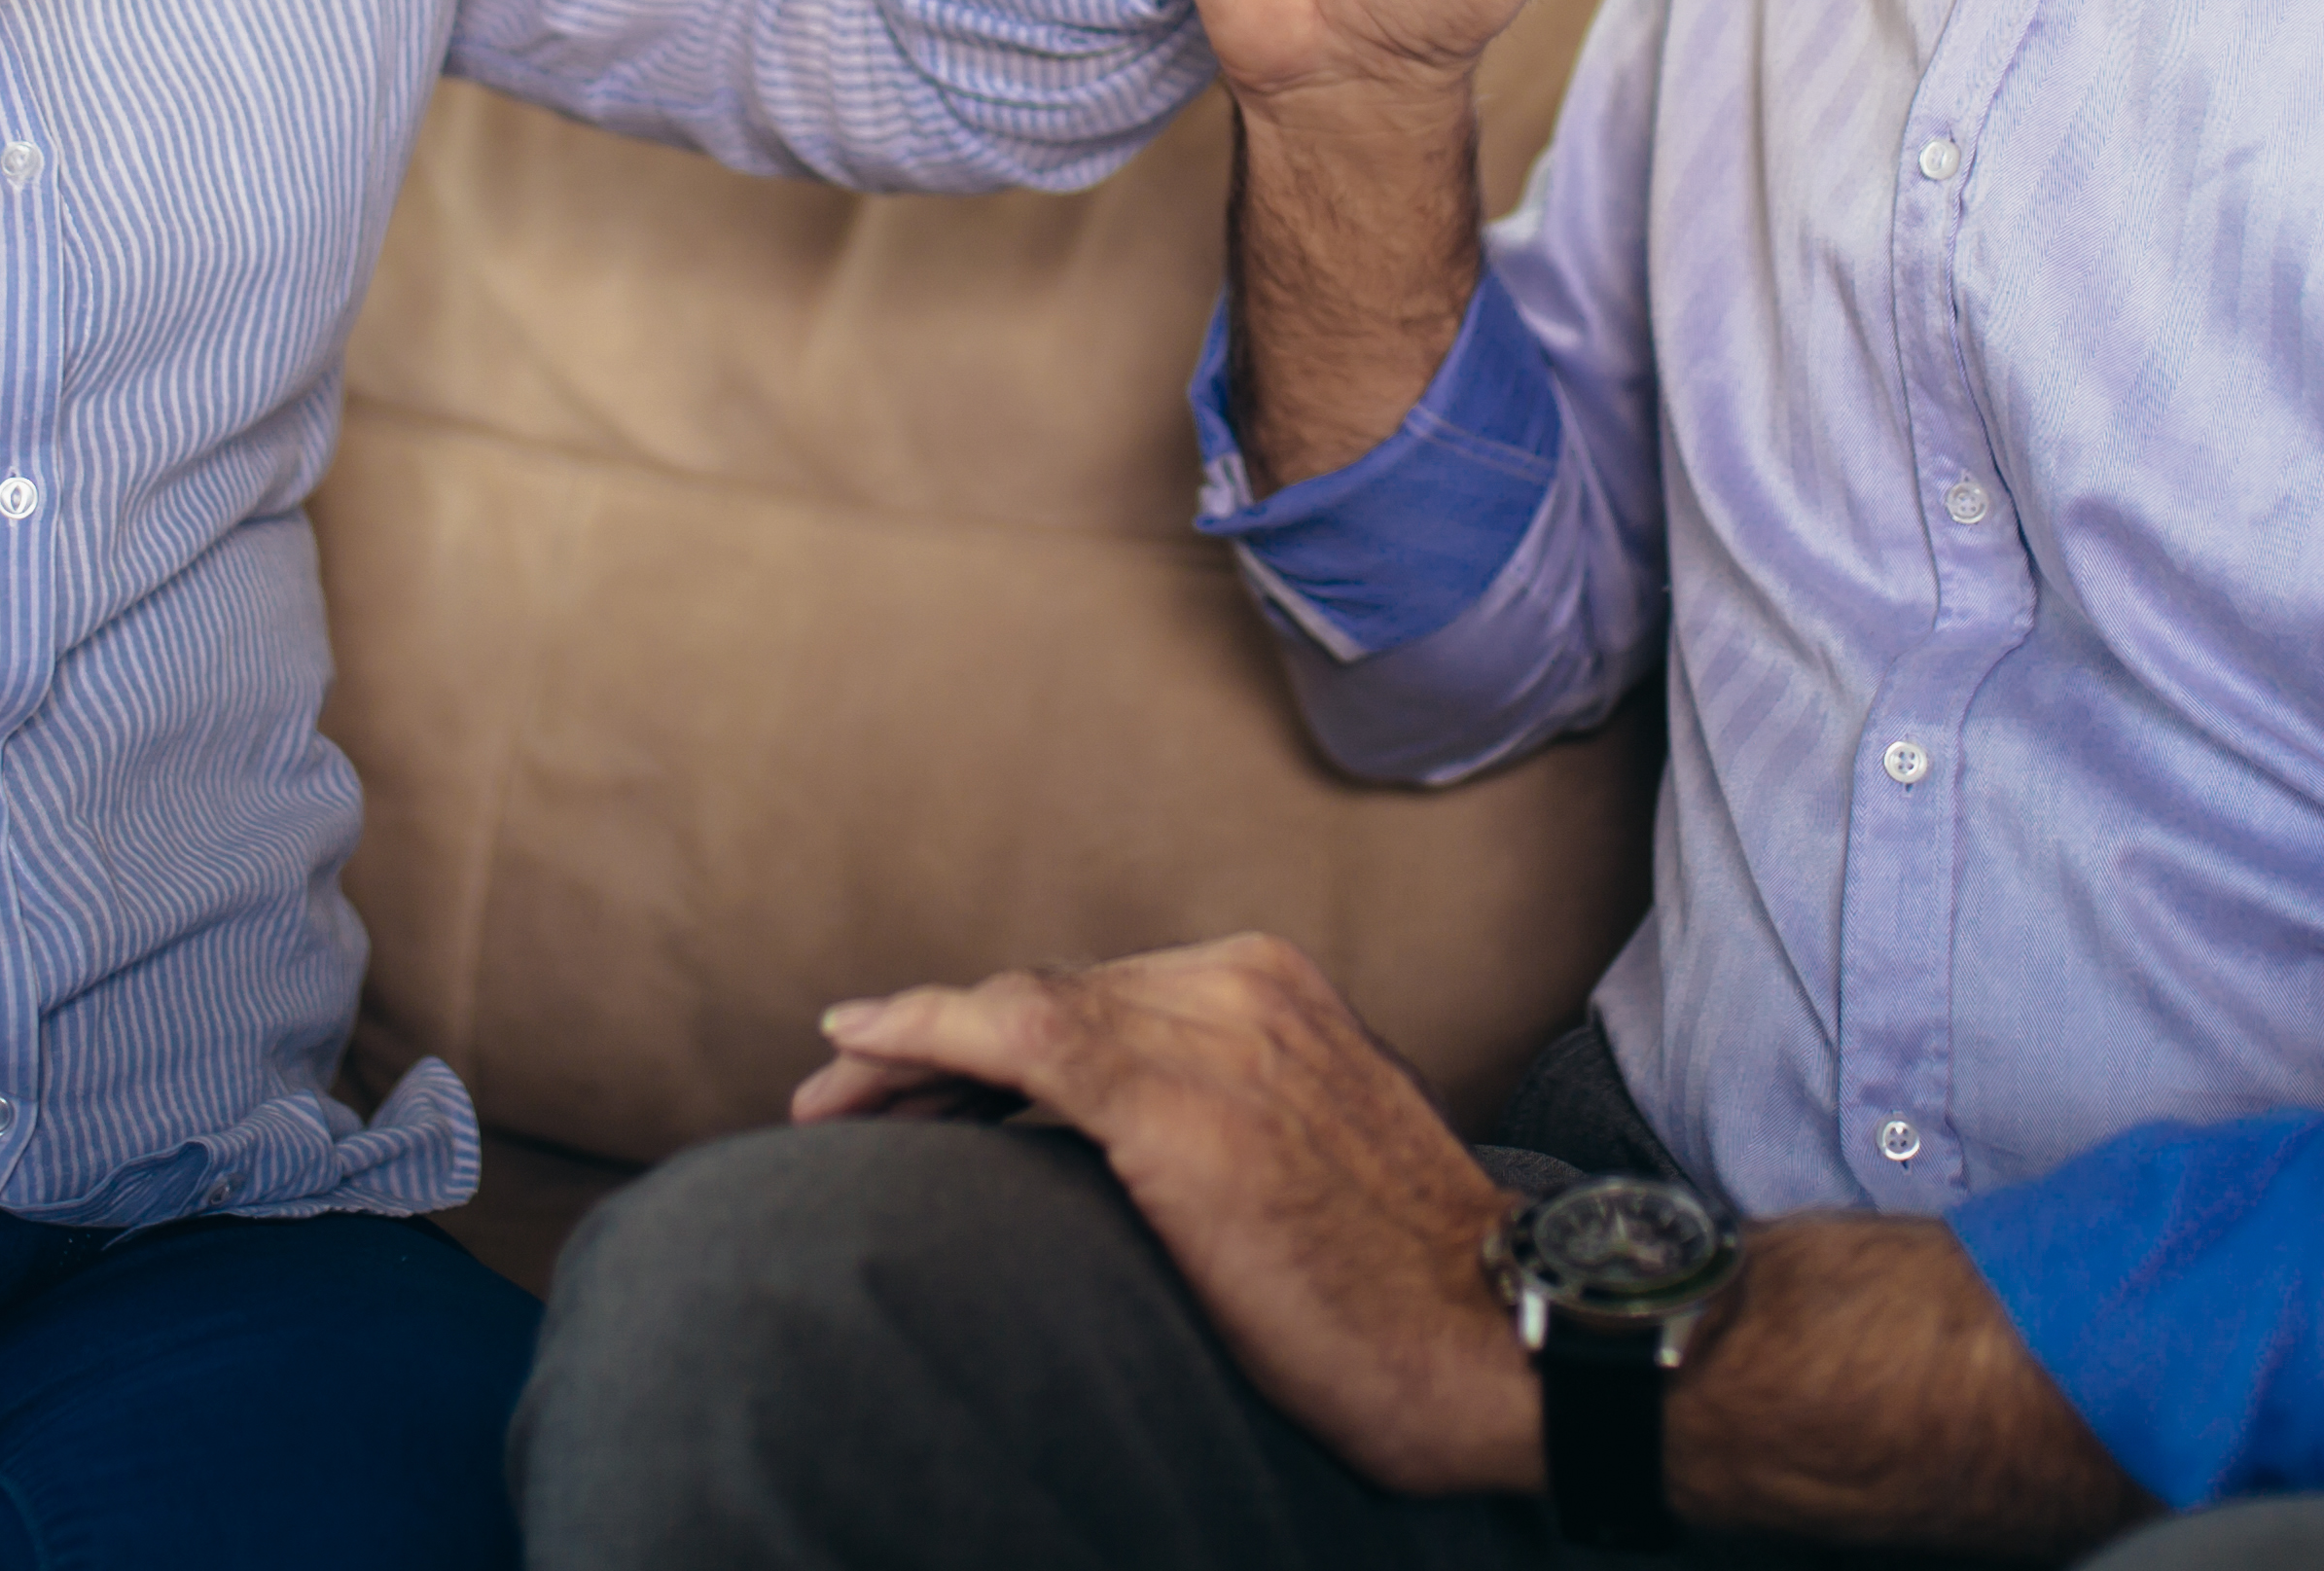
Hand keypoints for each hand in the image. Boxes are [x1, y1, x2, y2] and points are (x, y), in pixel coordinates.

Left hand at [796, 936, 1538, 1499]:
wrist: (1492, 1339)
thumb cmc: (1411, 1292)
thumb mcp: (1322, 1166)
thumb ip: (1241, 1123)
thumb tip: (1146, 1163)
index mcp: (1282, 993)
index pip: (1107, 998)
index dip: (1002, 1044)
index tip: (932, 1094)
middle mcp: (1244, 983)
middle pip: (1053, 998)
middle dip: (941, 1051)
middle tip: (850, 1103)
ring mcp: (1208, 1029)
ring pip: (1017, 1012)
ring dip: (909, 1054)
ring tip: (831, 1103)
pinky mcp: (1168, 1096)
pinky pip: (1010, 1036)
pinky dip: (922, 1033)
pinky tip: (855, 1049)